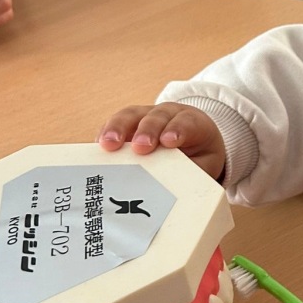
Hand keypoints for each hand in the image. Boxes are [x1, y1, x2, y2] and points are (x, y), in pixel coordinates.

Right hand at [97, 103, 226, 179]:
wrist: (195, 143)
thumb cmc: (199, 156)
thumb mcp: (205, 165)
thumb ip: (194, 172)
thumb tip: (180, 188)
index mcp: (193, 123)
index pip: (187, 122)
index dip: (178, 130)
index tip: (169, 142)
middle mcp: (168, 114)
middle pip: (156, 117)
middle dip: (147, 131)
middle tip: (141, 147)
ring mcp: (145, 116)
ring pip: (131, 115)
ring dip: (118, 128)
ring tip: (108, 144)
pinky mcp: (127, 125)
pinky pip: (113, 125)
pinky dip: (105, 134)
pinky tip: (97, 147)